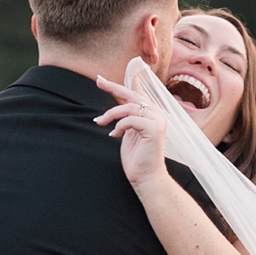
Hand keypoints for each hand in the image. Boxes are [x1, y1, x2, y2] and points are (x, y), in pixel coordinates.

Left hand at [94, 73, 169, 193]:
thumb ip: (127, 119)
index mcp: (151, 115)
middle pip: (133, 95)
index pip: (139, 93)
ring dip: (111, 114)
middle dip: (114, 87)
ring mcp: (157, 121)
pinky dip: (119, 126)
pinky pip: (131, 119)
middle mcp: (157, 115)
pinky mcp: (153, 129)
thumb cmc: (137, 158)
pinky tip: (115, 135)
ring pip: (129, 107)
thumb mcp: (129, 133)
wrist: (146, 177)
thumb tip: (119, 109)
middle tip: (98, 81)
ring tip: (101, 123)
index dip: (126, 82)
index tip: (107, 77)